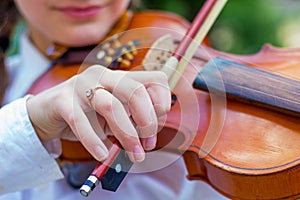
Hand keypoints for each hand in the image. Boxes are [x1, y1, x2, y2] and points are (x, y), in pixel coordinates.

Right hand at [26, 65, 170, 162]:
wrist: (46, 113)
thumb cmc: (86, 115)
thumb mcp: (114, 116)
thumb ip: (131, 121)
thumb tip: (149, 138)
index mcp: (120, 77)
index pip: (154, 79)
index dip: (162, 101)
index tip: (158, 125)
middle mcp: (103, 76)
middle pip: (135, 90)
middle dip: (148, 120)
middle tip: (148, 143)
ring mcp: (81, 85)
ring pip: (111, 106)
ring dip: (127, 135)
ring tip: (134, 155)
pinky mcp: (63, 100)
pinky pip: (81, 121)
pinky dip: (95, 141)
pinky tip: (103, 154)